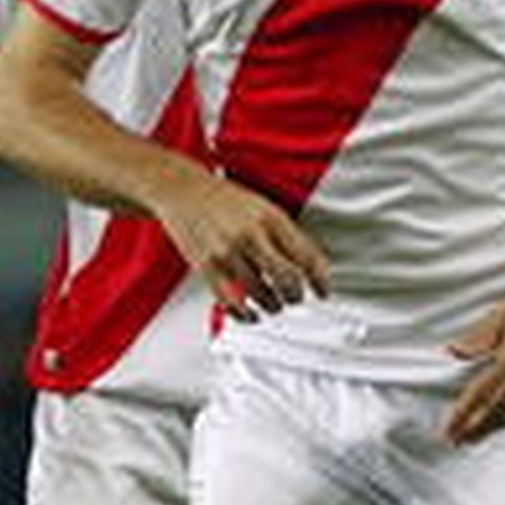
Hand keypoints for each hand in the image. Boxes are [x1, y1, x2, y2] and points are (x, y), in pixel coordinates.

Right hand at [155, 167, 329, 319]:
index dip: (319, 279)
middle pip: (287, 279)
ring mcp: (228, 251)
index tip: (323, 291)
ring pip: (262, 294)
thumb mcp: (264, 207)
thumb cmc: (225, 199)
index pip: (306, 255)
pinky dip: (245, 314)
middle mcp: (251, 234)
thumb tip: (312, 265)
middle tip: (295, 297)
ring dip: (273, 305)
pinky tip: (251, 314)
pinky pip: (231, 301)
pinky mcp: (206, 267)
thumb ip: (286, 234)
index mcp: (271, 218)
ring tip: (274, 304)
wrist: (181, 189)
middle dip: (296, 295)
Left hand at [445, 279, 504, 444]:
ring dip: (497, 425)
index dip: (463, 414)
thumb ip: (479, 337)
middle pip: (499, 410)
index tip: (450, 430)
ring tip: (479, 435)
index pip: (481, 393)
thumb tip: (454, 352)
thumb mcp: (504, 314)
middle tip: (459, 440)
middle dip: (477, 427)